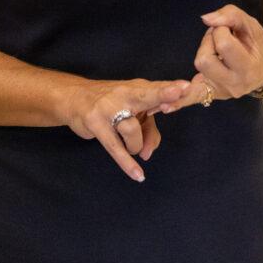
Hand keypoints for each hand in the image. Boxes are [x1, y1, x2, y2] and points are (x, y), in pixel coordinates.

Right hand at [64, 77, 192, 181]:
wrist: (75, 97)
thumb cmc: (111, 104)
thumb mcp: (132, 110)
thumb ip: (149, 127)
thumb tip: (150, 152)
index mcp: (136, 88)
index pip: (156, 88)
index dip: (170, 88)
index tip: (186, 87)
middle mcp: (123, 94)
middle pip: (145, 95)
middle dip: (161, 94)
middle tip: (177, 93)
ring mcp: (108, 108)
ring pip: (132, 130)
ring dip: (136, 145)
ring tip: (132, 146)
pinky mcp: (96, 124)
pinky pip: (114, 147)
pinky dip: (127, 163)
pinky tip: (138, 175)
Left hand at [147, 4, 262, 114]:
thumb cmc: (259, 46)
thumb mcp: (251, 25)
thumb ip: (230, 16)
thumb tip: (205, 18)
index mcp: (247, 68)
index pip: (223, 44)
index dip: (221, 30)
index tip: (229, 29)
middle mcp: (234, 85)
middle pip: (204, 59)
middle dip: (209, 41)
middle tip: (220, 38)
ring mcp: (221, 92)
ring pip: (198, 67)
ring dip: (204, 51)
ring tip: (216, 49)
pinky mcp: (210, 94)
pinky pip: (192, 98)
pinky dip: (178, 102)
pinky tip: (164, 107)